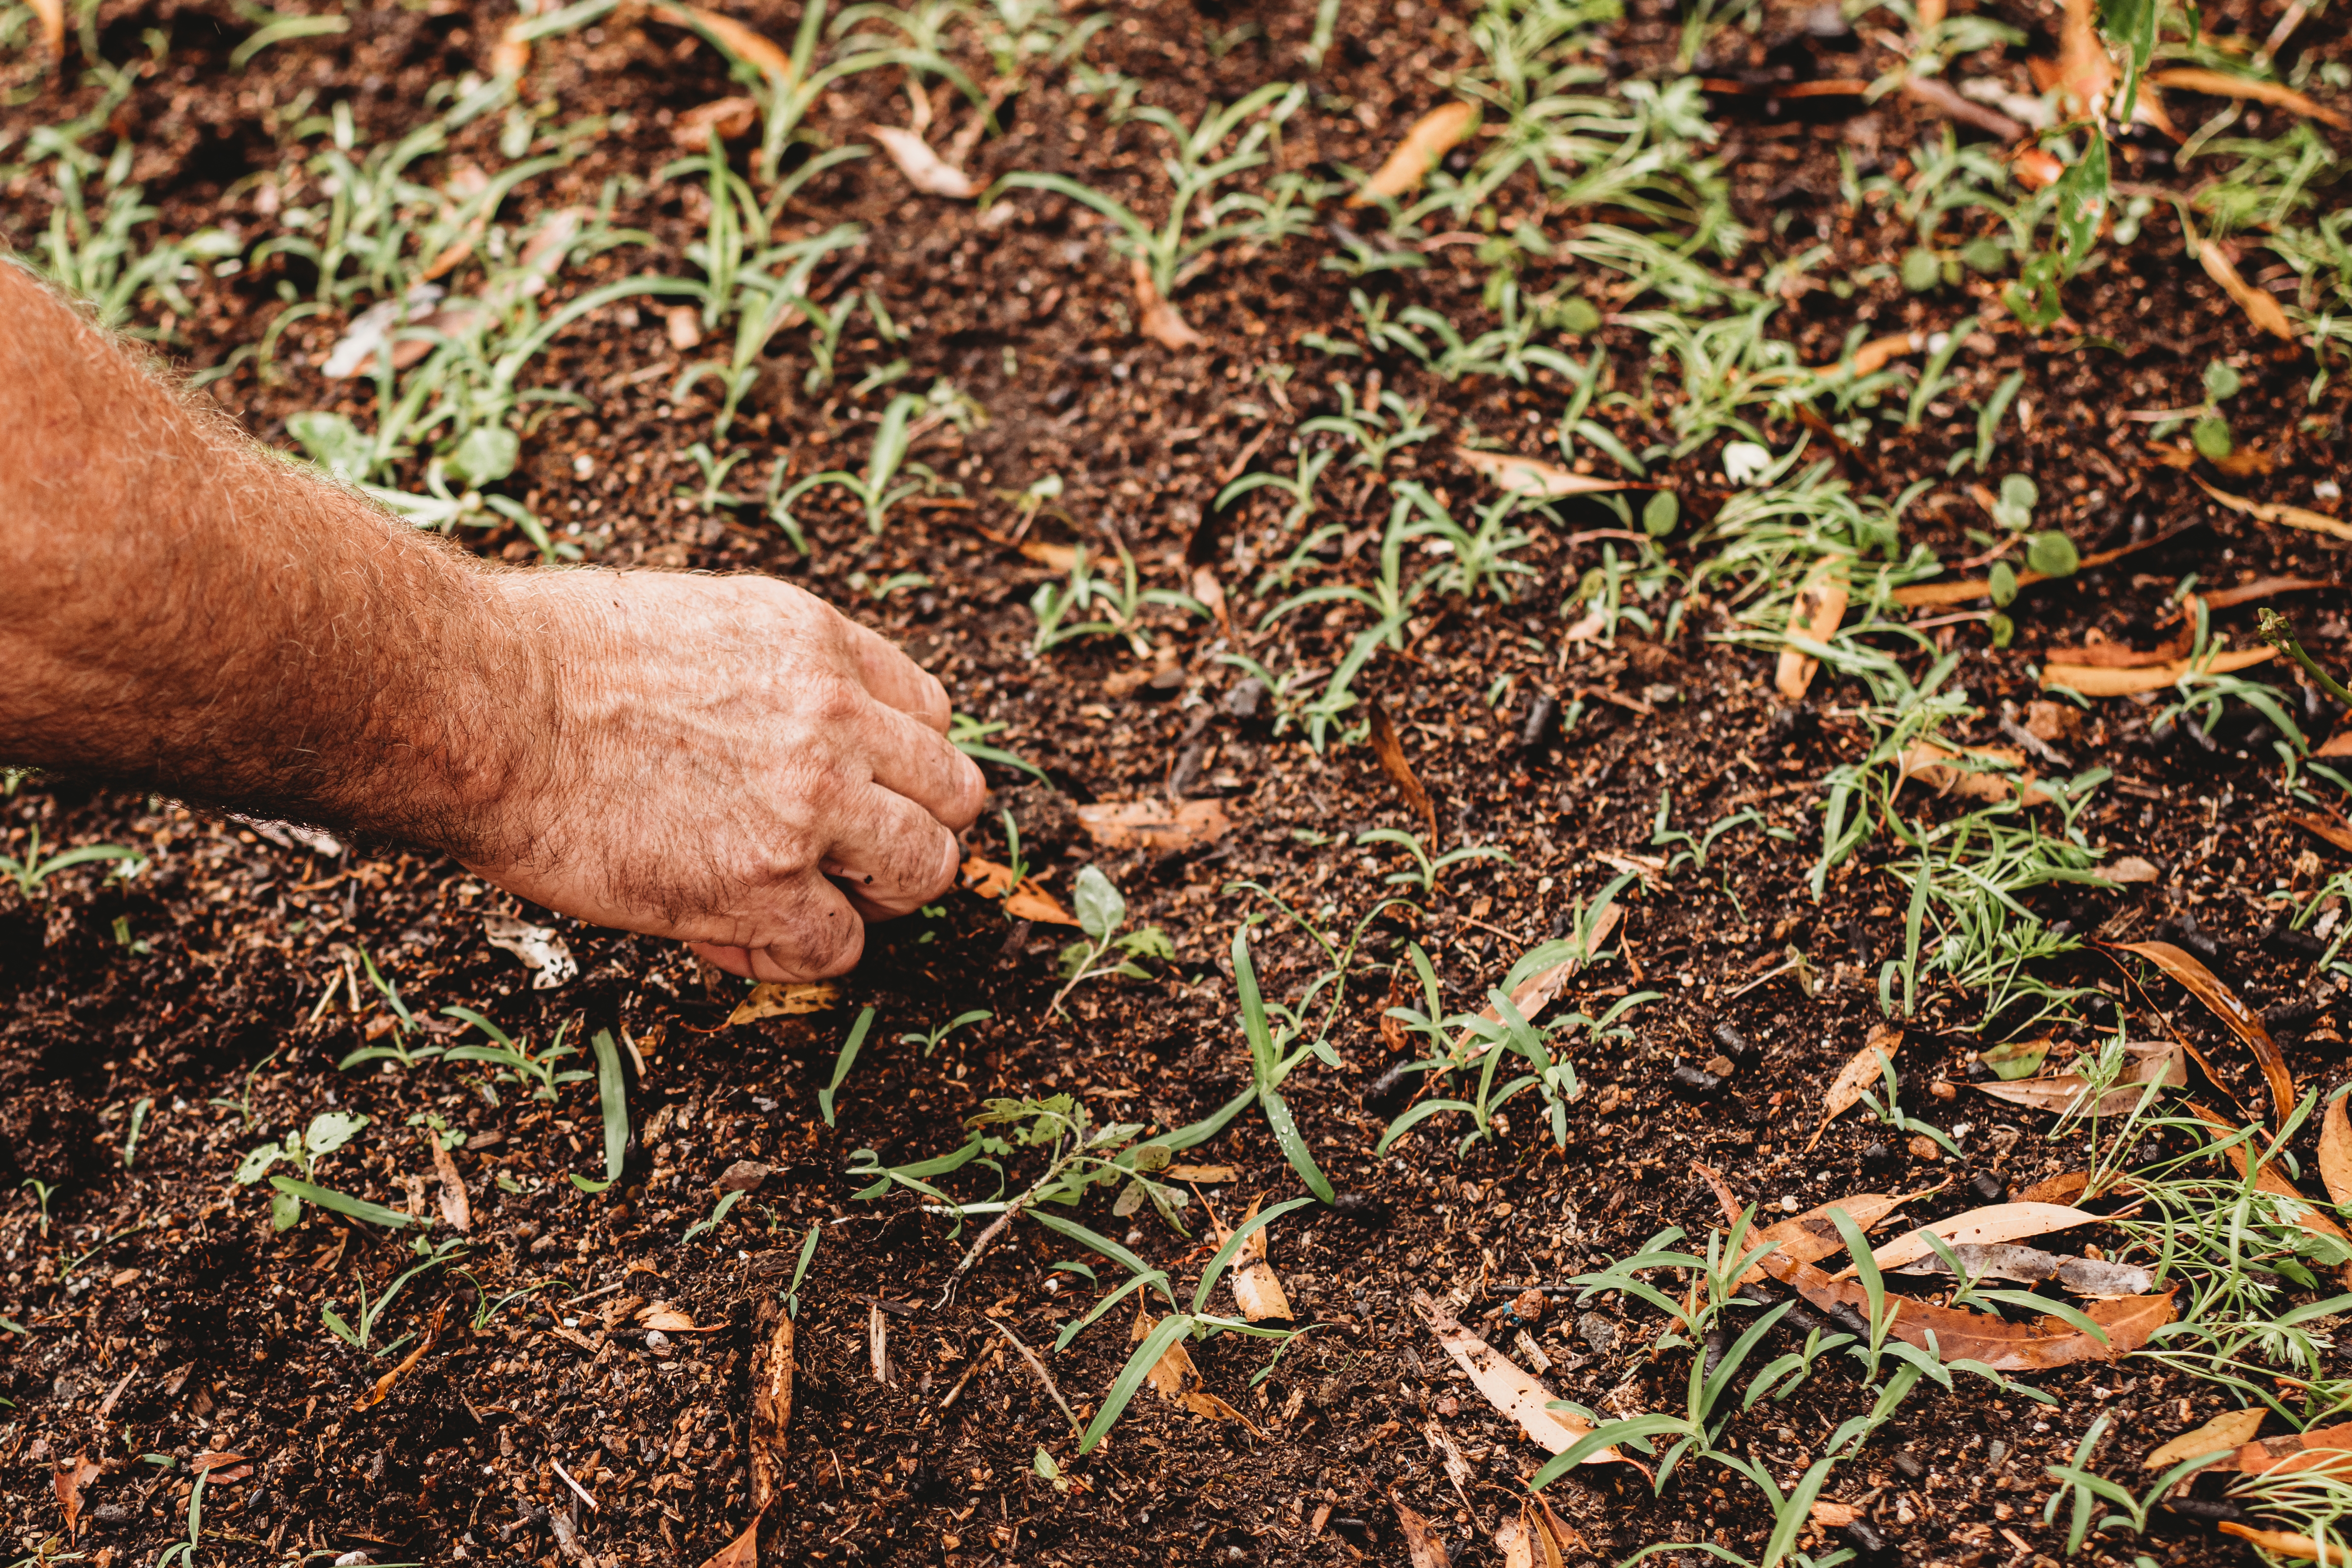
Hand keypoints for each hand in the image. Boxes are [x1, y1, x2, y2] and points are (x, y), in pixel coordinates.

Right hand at [472, 570, 985, 981]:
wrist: (479, 702)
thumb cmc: (552, 662)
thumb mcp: (700, 623)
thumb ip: (775, 679)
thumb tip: (796, 739)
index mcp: (819, 643)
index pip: (929, 716)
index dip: (896, 766)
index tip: (853, 792)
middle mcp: (835, 718)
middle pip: (953, 795)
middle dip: (907, 833)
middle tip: (843, 858)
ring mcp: (808, 804)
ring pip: (925, 871)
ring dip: (873, 897)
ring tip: (804, 901)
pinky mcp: (763, 885)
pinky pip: (838, 948)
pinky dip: (796, 956)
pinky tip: (737, 937)